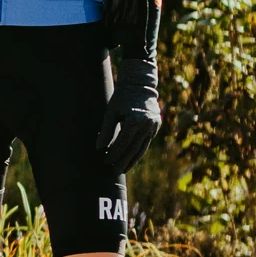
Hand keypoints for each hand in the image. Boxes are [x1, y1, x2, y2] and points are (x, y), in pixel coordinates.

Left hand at [100, 54, 161, 173]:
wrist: (140, 85)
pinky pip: (146, 142)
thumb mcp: (111, 112)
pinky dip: (138, 151)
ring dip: (132, 160)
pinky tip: (130, 158)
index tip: (105, 161)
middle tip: (114, 171)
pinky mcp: (156, 126)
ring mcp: (154, 126)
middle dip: (123, 161)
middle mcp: (147, 125)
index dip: (113, 153)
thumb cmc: (122, 97)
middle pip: (133, 149)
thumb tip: (99, 148)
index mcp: (135, 120)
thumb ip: (106, 130)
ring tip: (122, 169)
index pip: (123, 143)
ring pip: (142, 148)